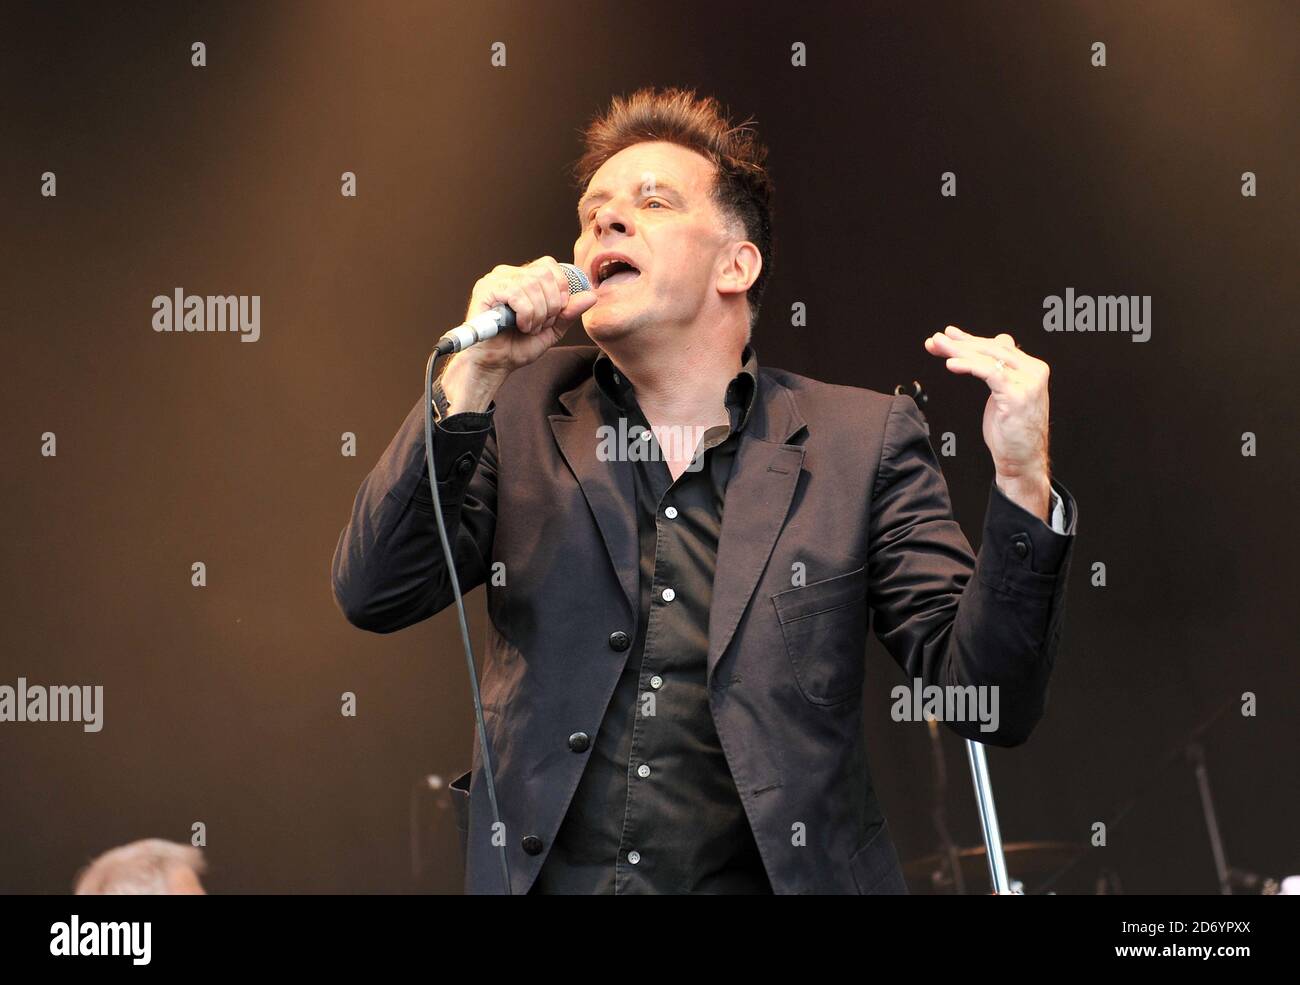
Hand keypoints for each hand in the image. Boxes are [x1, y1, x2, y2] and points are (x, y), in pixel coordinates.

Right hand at [456, 255, 597, 381]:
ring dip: (538, 314)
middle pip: (544, 275)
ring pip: (532, 285)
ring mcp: (495, 280)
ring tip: (528, 328)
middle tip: (540, 325)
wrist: (495, 364)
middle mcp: (508, 274)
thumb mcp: (553, 329)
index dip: (560, 289)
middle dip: (550, 306)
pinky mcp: (485, 290)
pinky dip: (526, 315)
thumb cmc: (518, 346)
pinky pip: (517, 294)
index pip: (550, 266)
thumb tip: (591, 296)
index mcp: (523, 277)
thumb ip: (569, 312)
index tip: (556, 312)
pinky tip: (519, 326)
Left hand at [924, 325, 1051, 519]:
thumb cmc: (1011, 430)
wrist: (1022, 460)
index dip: (969, 340)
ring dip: (958, 350)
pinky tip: (951, 364)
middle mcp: (1033, 370)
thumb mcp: (1004, 394)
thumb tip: (999, 340)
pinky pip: (989, 372)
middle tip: (935, 340)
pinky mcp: (1017, 395)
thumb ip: (1000, 368)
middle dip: (959, 343)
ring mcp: (1028, 382)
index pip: (996, 346)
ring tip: (936, 345)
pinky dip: (968, 365)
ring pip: (987, 358)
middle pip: (990, 349)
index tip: (946, 337)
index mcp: (1031, 368)